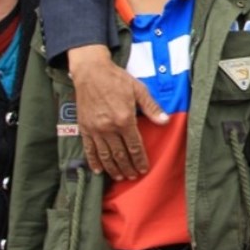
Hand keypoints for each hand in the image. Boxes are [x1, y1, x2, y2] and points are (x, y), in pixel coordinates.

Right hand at [67, 44, 167, 179]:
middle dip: (128, 168)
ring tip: (120, 177)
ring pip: (105, 155)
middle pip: (120, 154)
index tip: (144, 169)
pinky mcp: (84, 128)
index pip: (134, 146)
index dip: (140, 159)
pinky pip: (89, 149)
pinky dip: (94, 162)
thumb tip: (165, 121)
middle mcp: (108, 127)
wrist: (91, 72)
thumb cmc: (117, 79)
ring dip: (113, 169)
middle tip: (133, 177)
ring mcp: (95, 129)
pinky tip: (99, 170)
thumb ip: (152, 108)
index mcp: (124, 119)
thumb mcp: (139, 90)